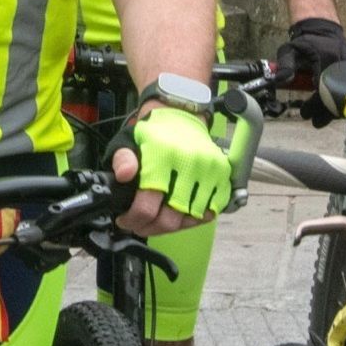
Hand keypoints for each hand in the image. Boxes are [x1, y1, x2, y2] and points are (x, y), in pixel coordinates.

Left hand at [109, 106, 232, 235]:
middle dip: (151, 227)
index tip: (125, 220)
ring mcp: (209, 172)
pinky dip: (194, 219)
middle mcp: (189, 164)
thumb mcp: (128, 141)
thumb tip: (124, 174)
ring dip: (171, 226)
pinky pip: (210, 212)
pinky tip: (179, 213)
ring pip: (190, 220)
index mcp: (162, 156)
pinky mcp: (223, 176)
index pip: (147, 206)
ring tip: (158, 219)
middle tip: (140, 224)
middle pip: (170, 219)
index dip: (133, 220)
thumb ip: (122, 159)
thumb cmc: (152, 135)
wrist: (182, 118)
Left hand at [276, 17, 345, 126]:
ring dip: (336, 110)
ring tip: (323, 117)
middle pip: (338, 97)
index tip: (305, 114)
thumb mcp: (290, 49)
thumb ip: (285, 64)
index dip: (314, 106)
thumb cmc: (305, 42)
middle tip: (315, 121)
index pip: (322, 89)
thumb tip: (281, 81)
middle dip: (326, 113)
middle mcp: (343, 63)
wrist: (324, 29)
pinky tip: (336, 109)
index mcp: (326, 59)